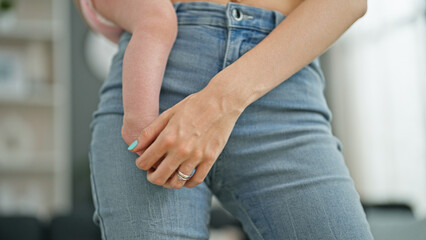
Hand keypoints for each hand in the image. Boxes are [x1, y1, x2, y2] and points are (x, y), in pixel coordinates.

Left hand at [128, 87, 243, 188]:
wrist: (221, 102)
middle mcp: (181, 150)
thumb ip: (148, 133)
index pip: (145, 162)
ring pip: (177, 182)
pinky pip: (196, 180)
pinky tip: (183, 178)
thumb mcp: (167, 115)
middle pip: (159, 177)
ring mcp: (196, 156)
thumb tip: (132, 149)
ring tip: (167, 176)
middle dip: (151, 177)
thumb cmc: (192, 105)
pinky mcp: (210, 159)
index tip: (143, 162)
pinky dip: (187, 183)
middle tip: (152, 173)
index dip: (140, 165)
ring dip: (168, 182)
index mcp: (167, 138)